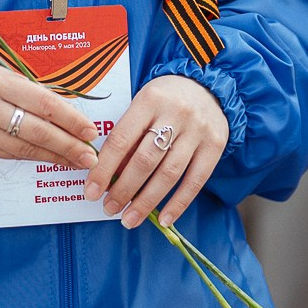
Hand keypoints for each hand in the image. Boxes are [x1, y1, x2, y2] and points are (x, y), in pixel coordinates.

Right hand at [0, 51, 100, 169]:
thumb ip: (20, 85)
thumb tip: (59, 106)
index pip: (42, 102)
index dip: (70, 118)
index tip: (89, 129)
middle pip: (37, 130)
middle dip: (68, 145)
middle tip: (90, 156)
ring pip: (23, 148)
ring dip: (52, 157)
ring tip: (75, 162)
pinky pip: (5, 154)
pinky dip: (28, 158)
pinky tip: (45, 159)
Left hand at [87, 74, 230, 230]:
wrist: (208, 87)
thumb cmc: (165, 100)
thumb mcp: (143, 105)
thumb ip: (128, 135)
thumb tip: (108, 175)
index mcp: (150, 99)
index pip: (121, 139)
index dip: (104, 168)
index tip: (91, 191)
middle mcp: (175, 114)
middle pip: (145, 160)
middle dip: (124, 190)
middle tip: (109, 208)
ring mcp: (197, 131)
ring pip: (169, 174)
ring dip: (146, 202)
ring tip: (129, 219)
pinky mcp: (215, 146)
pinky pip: (196, 181)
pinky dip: (178, 204)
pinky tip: (164, 220)